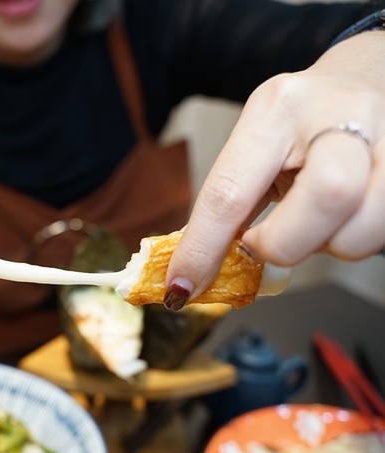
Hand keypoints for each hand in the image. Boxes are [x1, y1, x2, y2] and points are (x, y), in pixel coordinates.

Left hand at [166, 31, 384, 309]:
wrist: (372, 72)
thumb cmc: (307, 119)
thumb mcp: (261, 144)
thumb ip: (231, 202)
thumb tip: (192, 270)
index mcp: (278, 109)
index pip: (230, 191)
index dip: (203, 249)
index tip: (182, 286)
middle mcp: (339, 113)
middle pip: (326, 198)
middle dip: (287, 244)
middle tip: (269, 242)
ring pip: (365, 227)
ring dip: (332, 244)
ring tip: (317, 221)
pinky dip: (361, 238)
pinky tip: (349, 215)